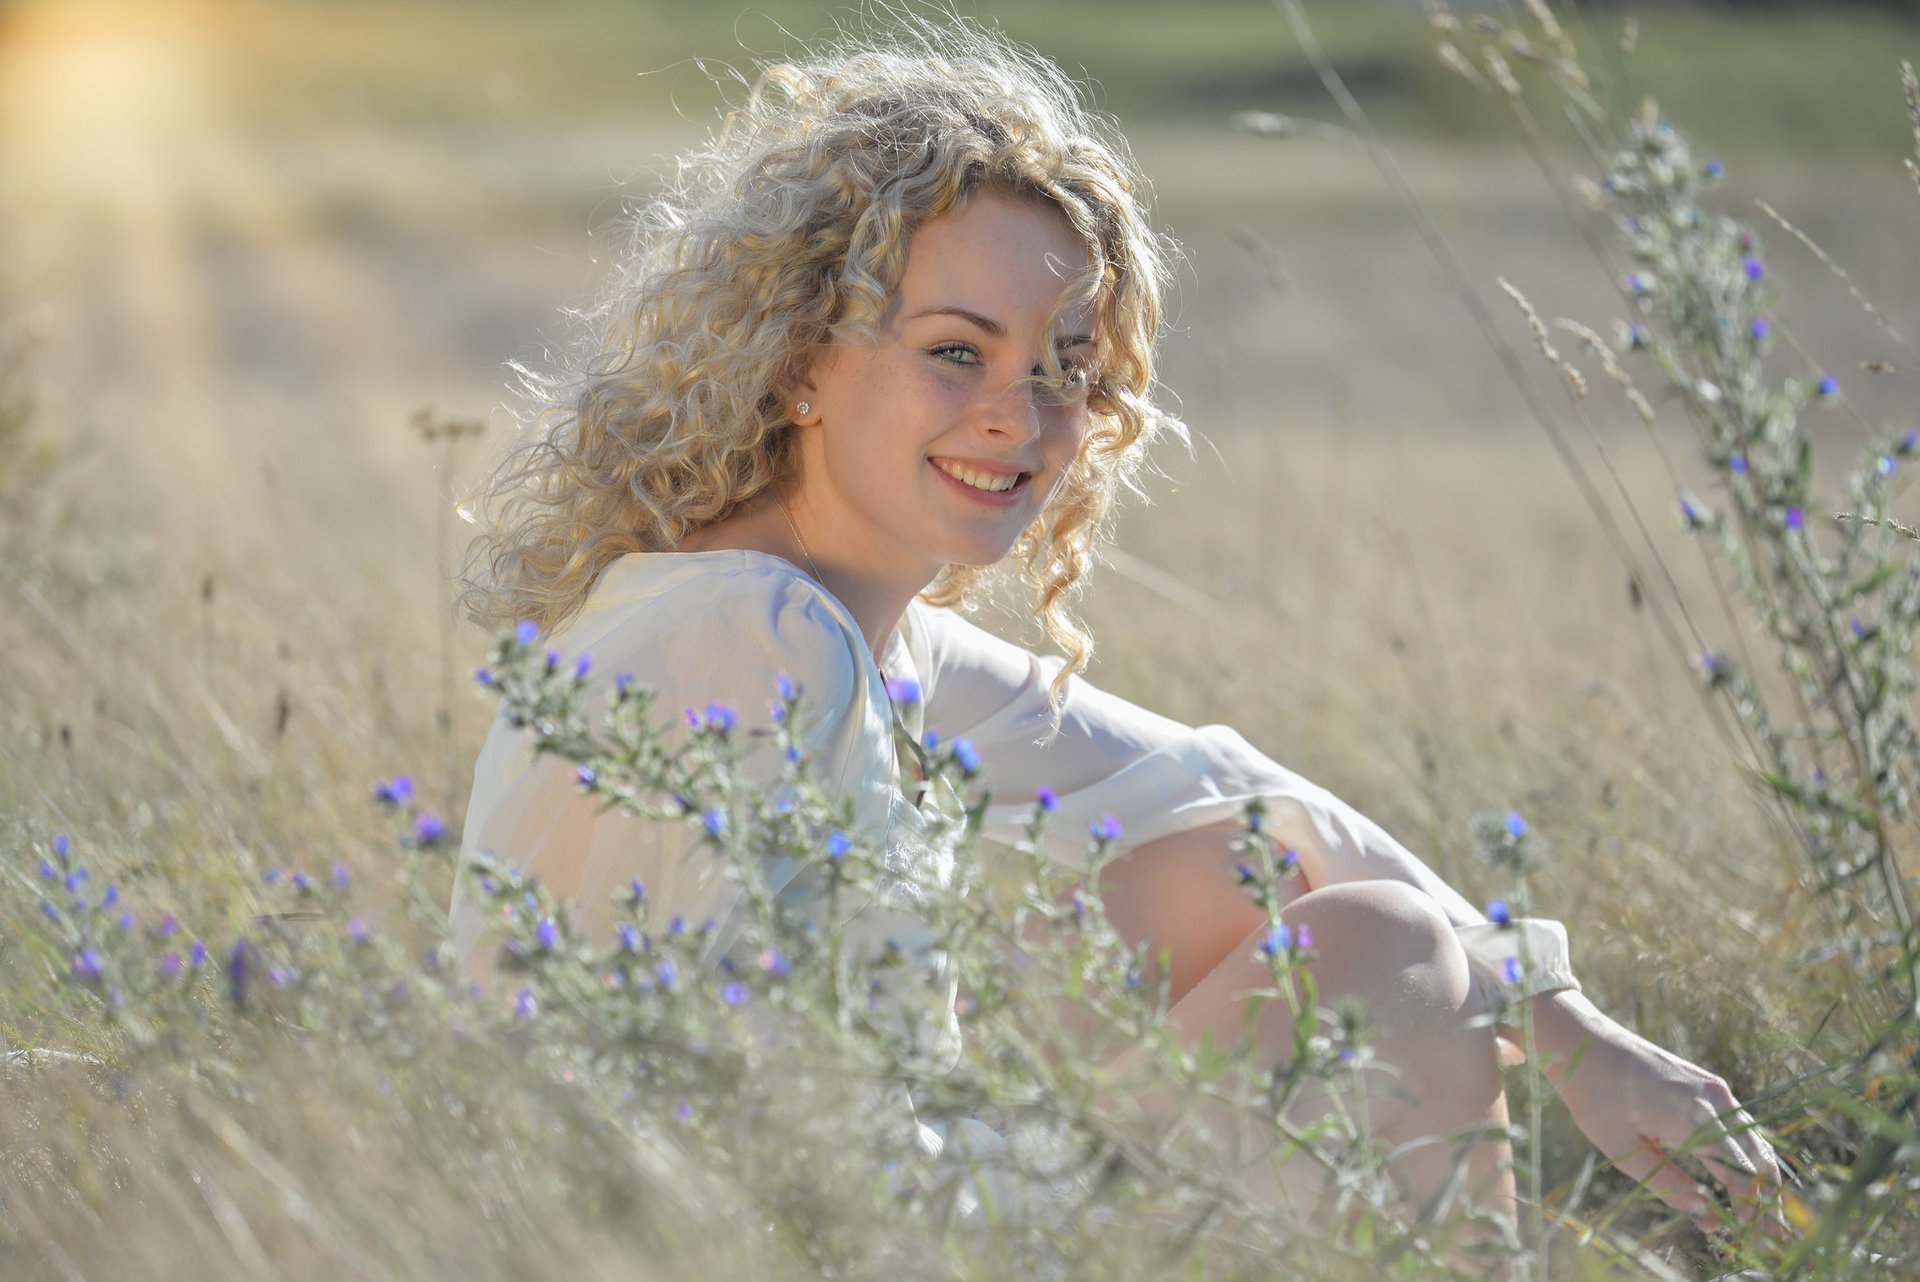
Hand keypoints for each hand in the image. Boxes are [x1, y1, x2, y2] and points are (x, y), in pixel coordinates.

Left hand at [1528, 991, 1782, 1230]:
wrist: (1583, 1042)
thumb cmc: (1595, 1096)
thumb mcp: (1622, 1148)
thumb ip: (1667, 1183)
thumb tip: (1705, 1216)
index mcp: (1694, 1118)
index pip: (1742, 1172)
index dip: (1750, 1207)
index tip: (1747, 1234)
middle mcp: (1715, 1100)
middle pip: (1757, 1157)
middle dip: (1766, 1198)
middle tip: (1769, 1236)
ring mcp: (1714, 1088)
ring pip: (1752, 1140)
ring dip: (1760, 1177)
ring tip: (1760, 1214)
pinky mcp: (1707, 1084)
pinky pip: (1738, 1124)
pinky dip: (1745, 1154)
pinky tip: (1741, 1178)